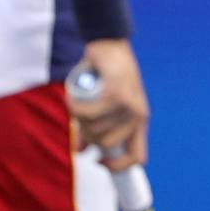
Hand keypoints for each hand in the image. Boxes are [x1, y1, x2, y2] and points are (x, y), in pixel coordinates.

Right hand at [68, 39, 148, 170]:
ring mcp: (128, 105)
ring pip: (94, 129)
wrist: (111, 44)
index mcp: (139, 121)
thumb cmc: (106, 76)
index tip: (98, 162)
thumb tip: (81, 152)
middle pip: (106, 144)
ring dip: (79, 120)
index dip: (118, 167)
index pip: (137, 157)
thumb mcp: (105, 105)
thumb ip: (95, 128)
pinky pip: (87, 113)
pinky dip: (74, 108)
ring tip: (77, 104)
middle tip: (81, 120)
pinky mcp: (115, 94)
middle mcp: (138, 116)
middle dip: (88, 136)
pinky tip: (70, 99)